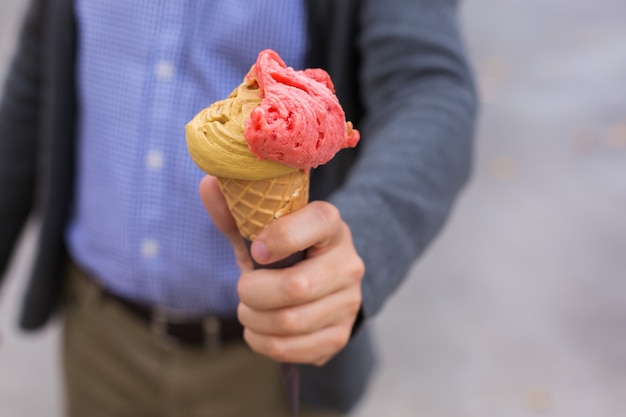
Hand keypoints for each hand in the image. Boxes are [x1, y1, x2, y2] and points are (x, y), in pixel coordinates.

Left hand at [199, 176, 363, 365]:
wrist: (322, 285)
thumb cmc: (286, 253)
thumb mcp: (263, 230)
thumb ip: (236, 213)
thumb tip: (209, 185)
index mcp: (331, 226)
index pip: (316, 222)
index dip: (280, 237)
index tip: (257, 250)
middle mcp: (348, 264)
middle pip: (296, 287)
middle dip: (253, 292)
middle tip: (243, 289)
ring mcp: (348, 302)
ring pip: (290, 323)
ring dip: (254, 319)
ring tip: (249, 310)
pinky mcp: (339, 335)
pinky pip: (291, 349)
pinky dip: (262, 342)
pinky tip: (260, 330)